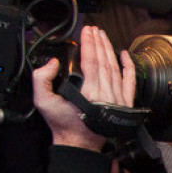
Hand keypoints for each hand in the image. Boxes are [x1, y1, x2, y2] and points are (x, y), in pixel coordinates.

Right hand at [32, 25, 134, 150]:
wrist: (79, 143)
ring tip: (103, 36)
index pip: (91, 61)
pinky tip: (124, 54)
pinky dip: (128, 67)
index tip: (86, 31)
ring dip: (109, 50)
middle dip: (99, 42)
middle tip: (94, 29)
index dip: (89, 43)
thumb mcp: (42, 101)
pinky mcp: (124, 104)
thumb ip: (41, 79)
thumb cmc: (63, 124)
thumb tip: (53, 63)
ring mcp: (118, 100)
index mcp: (89, 93)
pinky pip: (129, 82)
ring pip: (115, 69)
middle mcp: (106, 95)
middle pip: (104, 62)